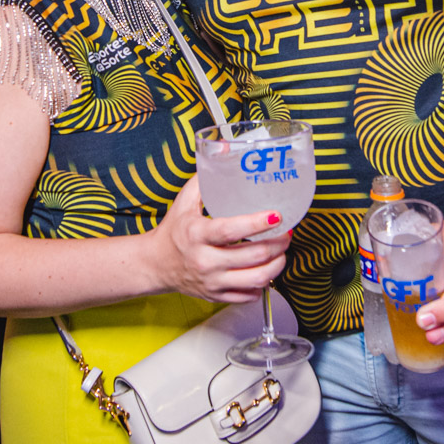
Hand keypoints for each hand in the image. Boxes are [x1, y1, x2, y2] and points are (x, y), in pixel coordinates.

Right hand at [148, 176, 289, 303]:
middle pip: (252, 256)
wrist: (156, 264)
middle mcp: (205, 261)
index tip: (276, 215)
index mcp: (197, 235)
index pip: (232, 231)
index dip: (258, 224)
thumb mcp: (184, 200)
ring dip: (277, 265)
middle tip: (287, 232)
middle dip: (278, 244)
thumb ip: (206, 176)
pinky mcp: (216, 296)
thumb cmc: (174, 231)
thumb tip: (226, 148)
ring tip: (282, 252)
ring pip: (256, 279)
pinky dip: (263, 285)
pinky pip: (249, 296)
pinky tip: (266, 270)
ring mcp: (212, 281)